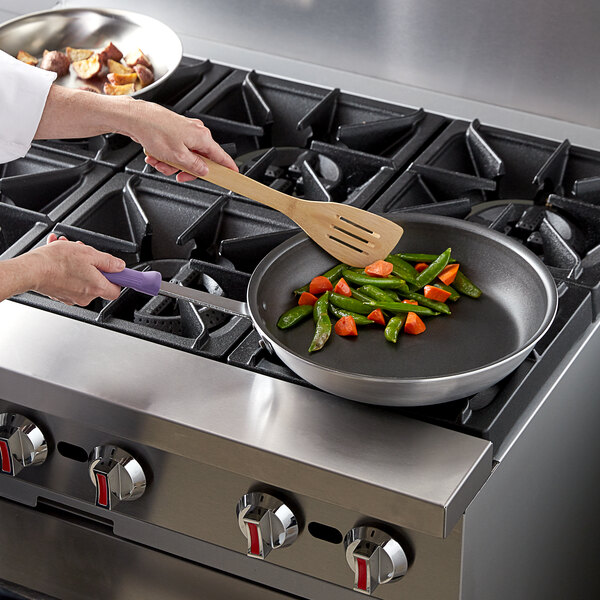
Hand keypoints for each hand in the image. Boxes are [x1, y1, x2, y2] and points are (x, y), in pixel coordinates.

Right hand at [22, 234, 124, 305]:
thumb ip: (108, 261)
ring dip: (77, 263)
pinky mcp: (60, 295)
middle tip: (83, 253)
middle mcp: (86, 297)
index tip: (113, 270)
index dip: (116, 279)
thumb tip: (119, 266)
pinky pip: (69, 280)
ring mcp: (72, 297)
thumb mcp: (89, 253)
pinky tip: (58, 256)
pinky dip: (66, 268)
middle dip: (92, 265)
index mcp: (97, 287)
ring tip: (67, 250)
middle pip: (97, 281)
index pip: (116, 290)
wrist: (31, 270)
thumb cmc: (56, 262)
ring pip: (81, 278)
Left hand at [122, 99, 237, 182]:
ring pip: (185, 157)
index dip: (228, 167)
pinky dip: (165, 156)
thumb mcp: (178, 157)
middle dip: (186, 169)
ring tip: (159, 162)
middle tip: (178, 174)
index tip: (234, 175)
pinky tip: (155, 155)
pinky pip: (175, 150)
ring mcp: (185, 131)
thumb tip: (205, 170)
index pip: (221, 156)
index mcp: (202, 137)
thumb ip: (195, 166)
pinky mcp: (174, 132)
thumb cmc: (155, 131)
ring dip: (171, 164)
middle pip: (200, 160)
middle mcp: (196, 132)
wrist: (136, 118)